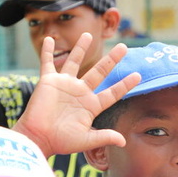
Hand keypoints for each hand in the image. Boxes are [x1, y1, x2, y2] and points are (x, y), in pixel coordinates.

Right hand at [13, 33, 141, 156]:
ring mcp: (65, 85)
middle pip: (100, 71)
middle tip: (124, 47)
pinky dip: (48, 51)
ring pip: (75, 61)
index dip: (124, 84)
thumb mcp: (86, 140)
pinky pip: (48, 62)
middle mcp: (80, 92)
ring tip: (88, 34)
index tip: (138, 75)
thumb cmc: (61, 141)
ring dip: (81, 48)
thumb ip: (104, 137)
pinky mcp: (48, 81)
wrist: (39, 138)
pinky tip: (50, 39)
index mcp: (91, 105)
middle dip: (112, 60)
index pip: (112, 92)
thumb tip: (124, 141)